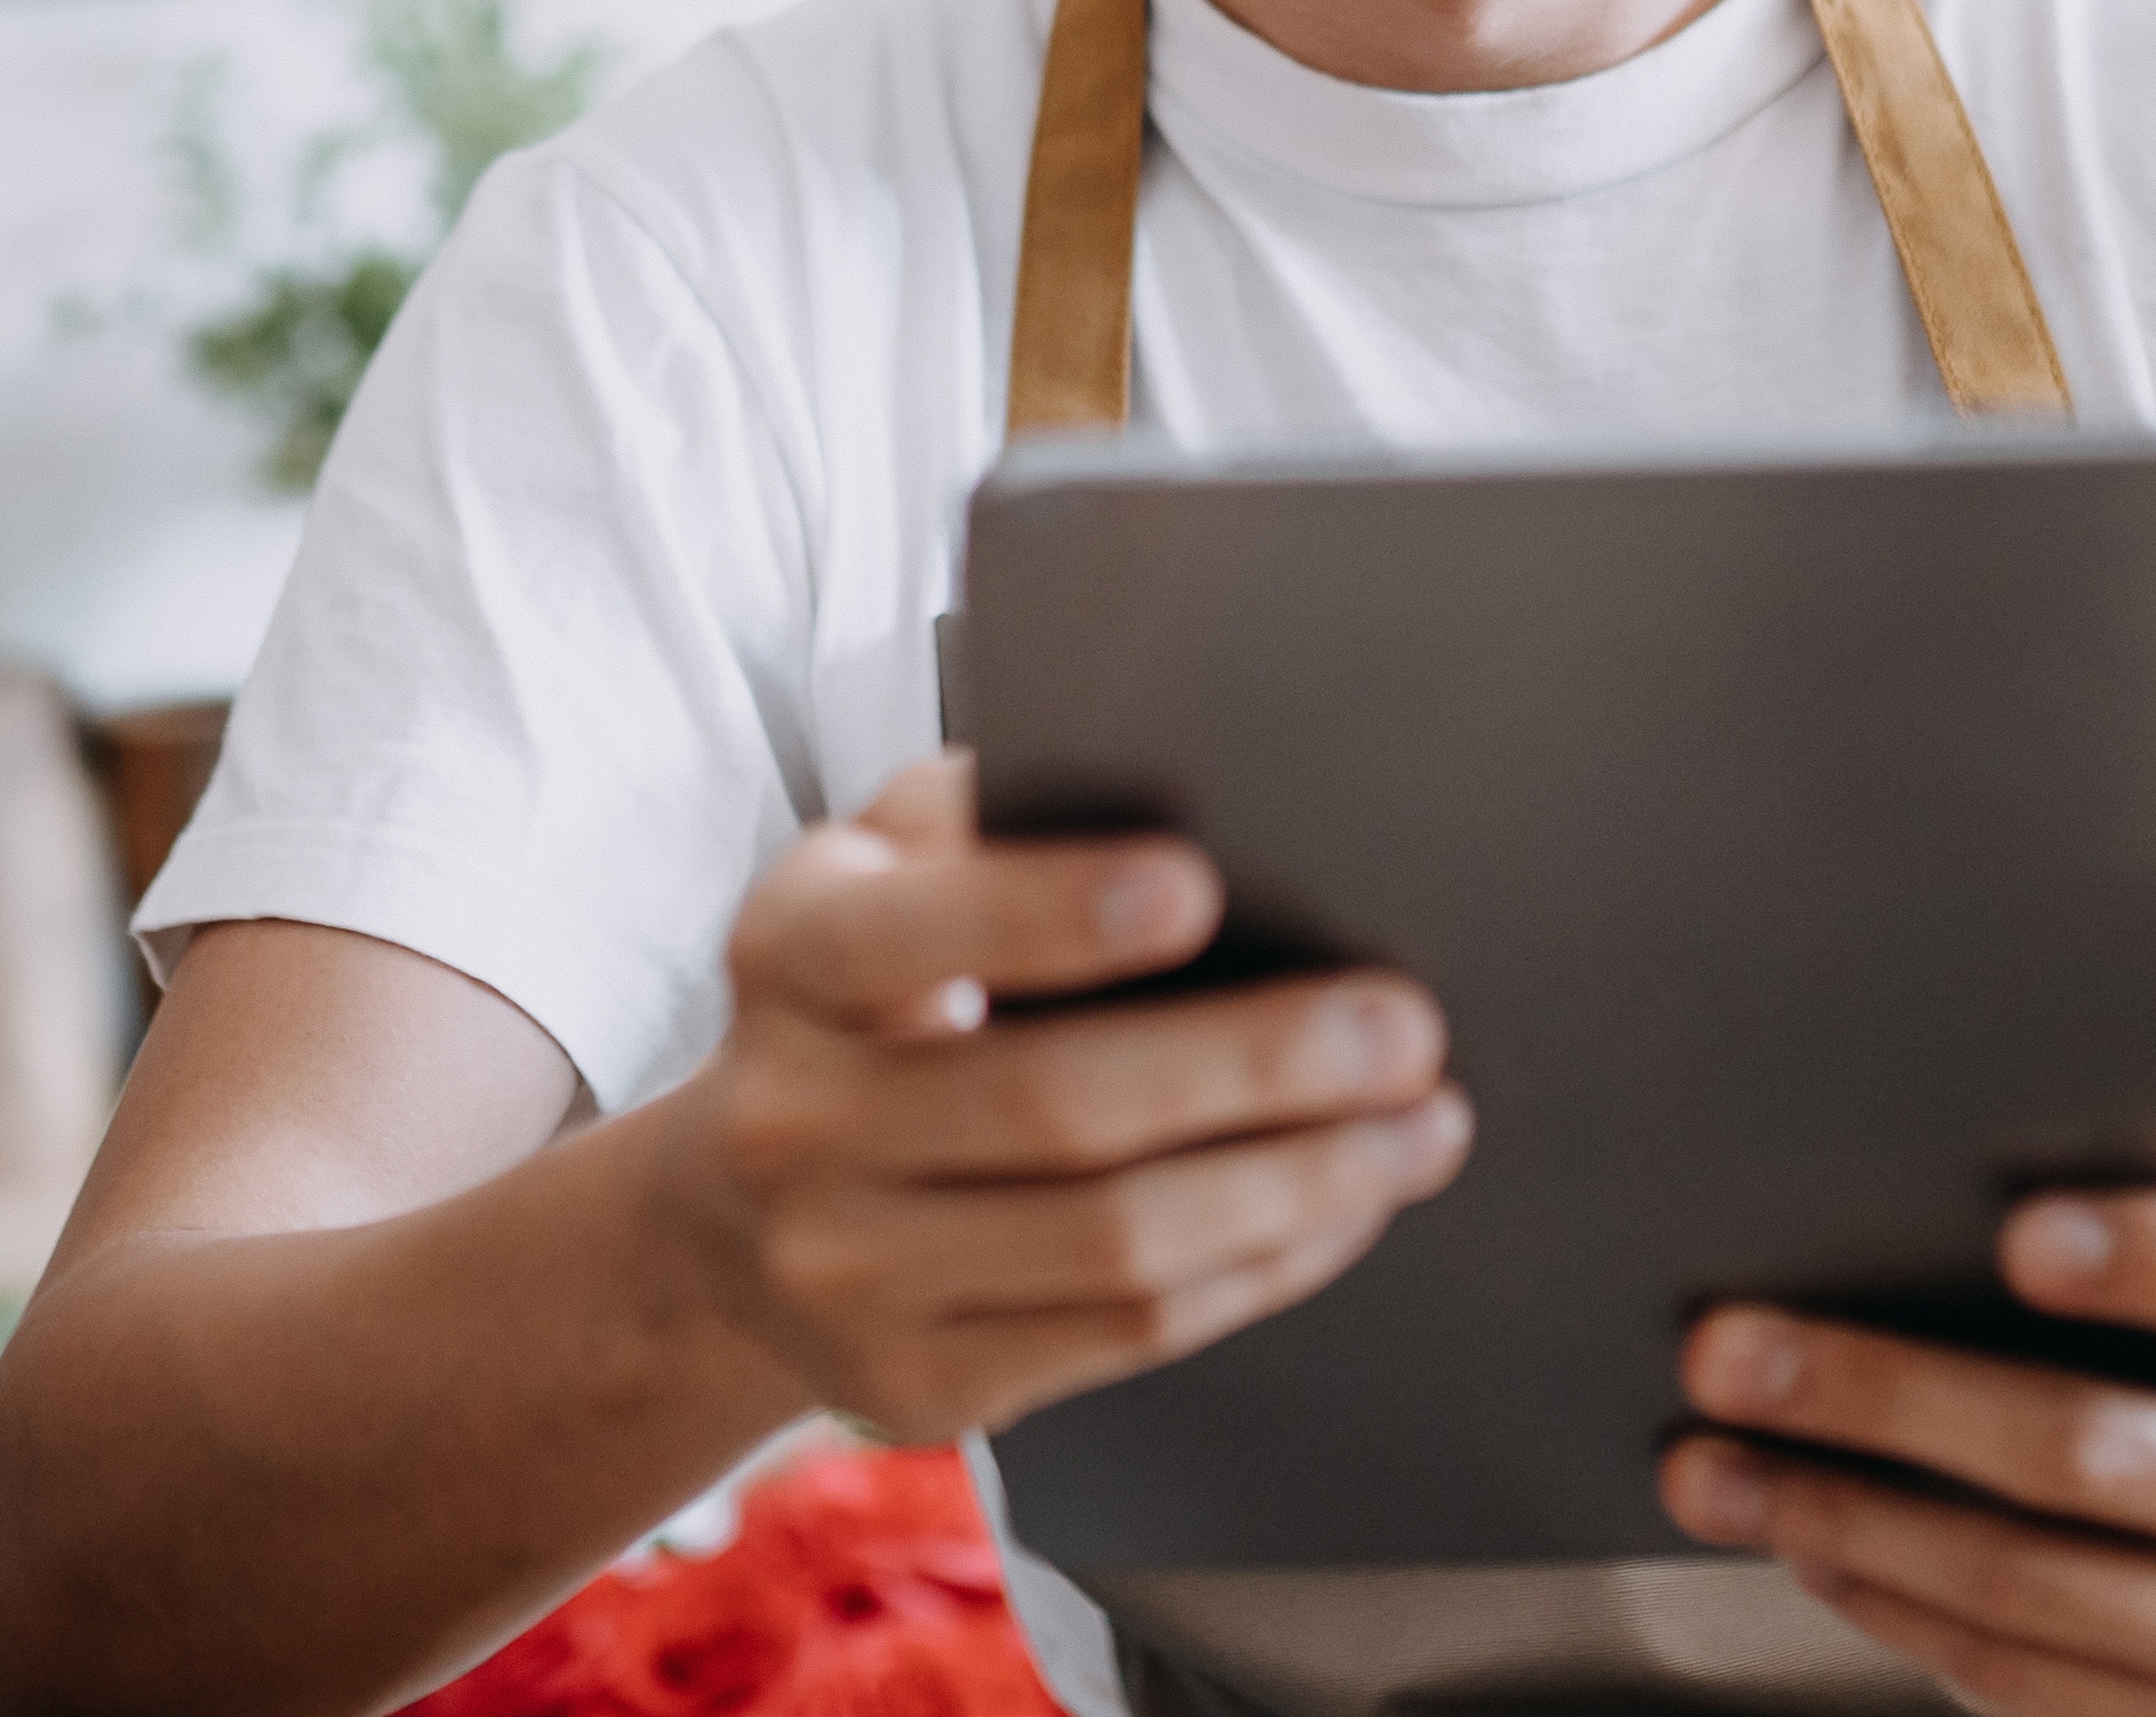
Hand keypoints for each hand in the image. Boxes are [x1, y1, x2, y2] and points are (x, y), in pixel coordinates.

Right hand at [639, 755, 1474, 1442]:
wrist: (733, 1221)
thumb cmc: (866, 1000)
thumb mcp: (878, 876)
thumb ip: (986, 816)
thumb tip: (1187, 773)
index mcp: (788, 958)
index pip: (913, 932)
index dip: (1052, 912)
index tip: (1201, 885)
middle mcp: (794, 1122)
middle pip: (1054, 1102)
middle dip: (1255, 1066)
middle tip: (1403, 1027)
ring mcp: (849, 1273)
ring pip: (1114, 1242)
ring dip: (1297, 1183)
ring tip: (1422, 1127)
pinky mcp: (922, 1383)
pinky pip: (1129, 1331)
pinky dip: (1262, 1266)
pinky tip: (1346, 1208)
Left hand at [1662, 1191, 2155, 1713]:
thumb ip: (2150, 1255)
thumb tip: (1899, 1224)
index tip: (2016, 1237)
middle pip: (2091, 1447)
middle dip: (1880, 1395)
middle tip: (1726, 1350)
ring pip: (2026, 1584)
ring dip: (1839, 1519)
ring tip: (1710, 1466)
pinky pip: (2019, 1681)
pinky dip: (1891, 1605)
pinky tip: (1807, 1544)